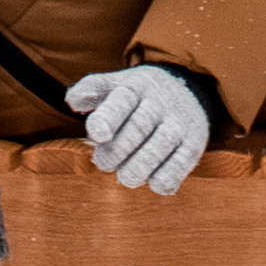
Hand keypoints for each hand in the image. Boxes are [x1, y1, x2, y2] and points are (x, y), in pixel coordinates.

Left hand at [67, 64, 209, 193]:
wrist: (189, 92)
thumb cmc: (139, 97)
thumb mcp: (116, 84)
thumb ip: (91, 90)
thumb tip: (72, 100)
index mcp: (135, 86)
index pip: (121, 101)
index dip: (107, 118)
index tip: (98, 134)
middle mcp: (159, 103)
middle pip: (136, 129)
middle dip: (115, 153)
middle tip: (103, 162)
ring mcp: (179, 124)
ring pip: (156, 151)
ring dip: (134, 170)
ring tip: (125, 174)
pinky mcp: (193, 146)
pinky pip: (177, 169)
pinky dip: (160, 181)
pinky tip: (151, 178)